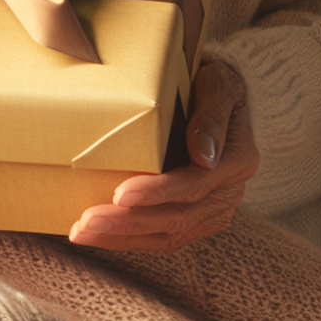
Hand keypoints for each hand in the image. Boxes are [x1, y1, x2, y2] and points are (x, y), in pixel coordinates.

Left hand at [69, 60, 258, 252]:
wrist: (218, 96)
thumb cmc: (213, 83)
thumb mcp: (218, 84)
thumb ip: (212, 116)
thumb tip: (204, 157)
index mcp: (238, 160)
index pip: (194, 185)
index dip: (157, 193)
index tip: (121, 193)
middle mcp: (229, 193)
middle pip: (177, 218)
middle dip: (129, 222)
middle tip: (87, 222)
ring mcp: (213, 210)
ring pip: (167, 235)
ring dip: (122, 236)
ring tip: (83, 232)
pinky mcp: (196, 219)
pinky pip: (162, 236)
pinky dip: (129, 237)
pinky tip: (99, 234)